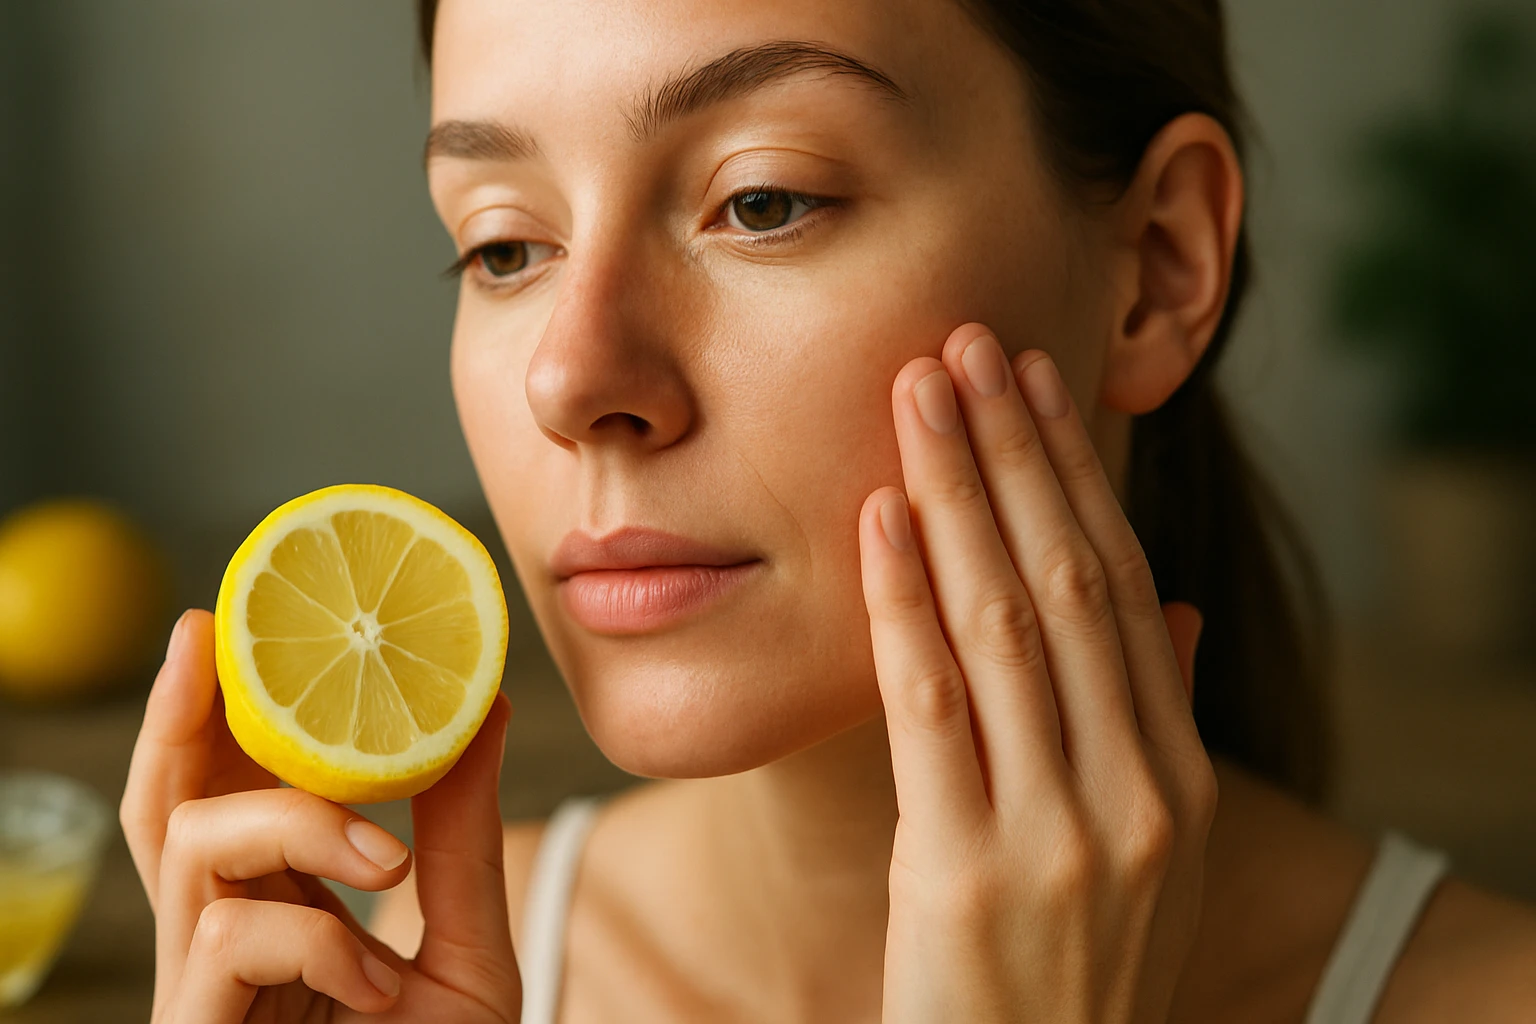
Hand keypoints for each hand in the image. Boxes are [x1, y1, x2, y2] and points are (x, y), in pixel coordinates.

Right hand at [120, 609, 519, 1022]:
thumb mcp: (469, 947)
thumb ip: (464, 841)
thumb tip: (486, 707)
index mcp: (278, 914)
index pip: (224, 799)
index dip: (212, 716)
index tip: (226, 630)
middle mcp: (224, 943)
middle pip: (163, 806)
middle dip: (175, 713)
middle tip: (204, 631)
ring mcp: (201, 990)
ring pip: (191, 841)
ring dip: (299, 823)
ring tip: (388, 864)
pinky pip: (226, 935)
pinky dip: (315, 942)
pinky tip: (372, 985)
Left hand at [859, 324, 1215, 1022]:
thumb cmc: (1071, 973)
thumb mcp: (1148, 861)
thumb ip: (1164, 731)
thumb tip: (1180, 613)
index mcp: (1179, 781)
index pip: (1127, 590)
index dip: (1077, 477)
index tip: (1031, 385)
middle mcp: (1136, 794)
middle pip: (1071, 581)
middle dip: (1016, 453)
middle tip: (967, 344)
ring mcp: (1062, 833)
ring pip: (1008, 621)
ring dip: (960, 493)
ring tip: (919, 392)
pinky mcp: (971, 874)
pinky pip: (934, 706)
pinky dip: (906, 602)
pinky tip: (880, 518)